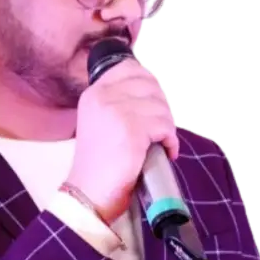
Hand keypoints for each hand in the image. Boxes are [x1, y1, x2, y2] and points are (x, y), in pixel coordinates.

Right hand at [66, 56, 178, 224]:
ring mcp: (116, 111)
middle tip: (159, 128)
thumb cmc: (100, 161)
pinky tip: (165, 151)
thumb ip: (119, 101)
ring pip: (161, 106)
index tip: (154, 102)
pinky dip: (170, 140)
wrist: (89, 192)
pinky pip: (165, 126)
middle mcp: (102, 96)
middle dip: (162, 106)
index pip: (130, 67)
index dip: (150, 82)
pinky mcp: (130, 129)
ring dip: (167, 126)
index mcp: (94, 92)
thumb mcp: (101, 121)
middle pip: (150, 85)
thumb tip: (155, 89)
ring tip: (160, 142)